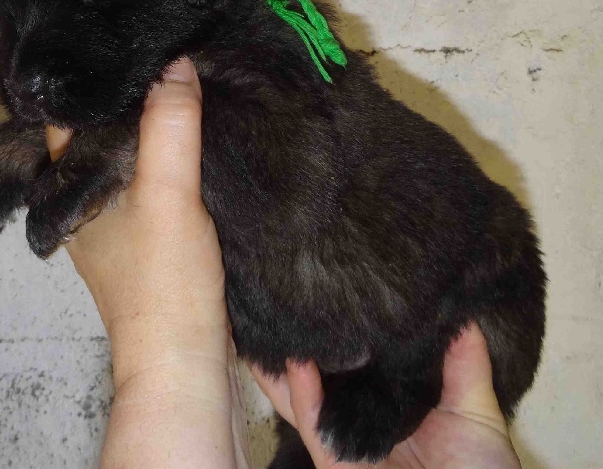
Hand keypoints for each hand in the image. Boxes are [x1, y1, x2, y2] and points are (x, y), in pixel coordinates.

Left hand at [47, 58, 245, 468]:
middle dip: (121, 101)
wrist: (184, 361)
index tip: (119, 42)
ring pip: (120, 161)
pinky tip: (188, 145)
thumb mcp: (170, 192)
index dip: (89, 79)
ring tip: (178, 87)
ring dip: (143, 130)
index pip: (67, 116)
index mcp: (69, 186)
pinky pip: (144, 184)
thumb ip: (170, 127)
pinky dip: (160, 160)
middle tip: (156, 55)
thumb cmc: (165, 279)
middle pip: (94, 136)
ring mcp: (110, 225)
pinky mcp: (142, 243)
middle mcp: (80, 203)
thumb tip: (175, 60)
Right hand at [252, 323, 521, 468]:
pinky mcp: (336, 465)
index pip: (353, 366)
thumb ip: (464, 365)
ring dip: (280, 368)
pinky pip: (314, 428)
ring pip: (300, 402)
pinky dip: (302, 395)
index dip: (336, 335)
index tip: (324, 293)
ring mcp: (344, 443)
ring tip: (268, 325)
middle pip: (314, 381)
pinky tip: (295, 362)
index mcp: (387, 407)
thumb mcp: (476, 413)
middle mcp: (360, 421)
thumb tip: (460, 310)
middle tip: (277, 304)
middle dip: (292, 347)